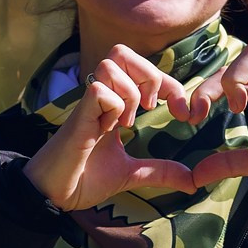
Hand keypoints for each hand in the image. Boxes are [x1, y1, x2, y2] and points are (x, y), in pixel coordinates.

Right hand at [25, 45, 218, 214]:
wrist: (55, 196)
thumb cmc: (85, 179)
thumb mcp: (132, 174)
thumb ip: (160, 171)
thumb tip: (192, 181)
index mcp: (114, 103)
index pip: (144, 71)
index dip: (170, 84)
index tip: (185, 113)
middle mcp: (101, 97)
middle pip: (122, 51)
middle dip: (150, 74)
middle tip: (153, 107)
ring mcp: (88, 104)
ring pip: (111, 62)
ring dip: (129, 91)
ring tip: (126, 122)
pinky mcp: (78, 116)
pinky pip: (100, 90)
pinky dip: (113, 107)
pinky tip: (107, 130)